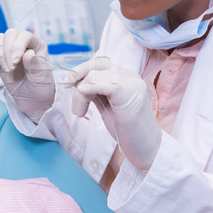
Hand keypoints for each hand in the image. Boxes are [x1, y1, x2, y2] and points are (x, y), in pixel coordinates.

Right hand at [0, 29, 54, 122]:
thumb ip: (35, 65)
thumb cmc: (40, 85)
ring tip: (7, 69)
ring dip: (0, 53)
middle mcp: (23, 44)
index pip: (25, 36)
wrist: (32, 97)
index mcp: (37, 45)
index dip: (18, 46)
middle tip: (11, 67)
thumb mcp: (42, 77)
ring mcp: (10, 49)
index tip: (16, 61)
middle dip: (8, 50)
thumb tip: (29, 54)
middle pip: (11, 34)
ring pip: (0, 39)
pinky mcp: (0, 57)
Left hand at [62, 57, 161, 171]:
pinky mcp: (129, 92)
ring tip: (79, 113)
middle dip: (76, 73)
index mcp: (126, 77)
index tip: (67, 83)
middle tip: (65, 87)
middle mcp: (130, 76)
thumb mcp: (107, 105)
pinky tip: (81, 110)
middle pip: (96, 64)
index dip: (80, 70)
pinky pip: (101, 83)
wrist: (147, 149)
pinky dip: (85, 93)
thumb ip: (95, 91)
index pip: (99, 64)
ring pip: (94, 76)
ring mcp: (131, 83)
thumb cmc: (127, 130)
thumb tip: (76, 81)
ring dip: (79, 95)